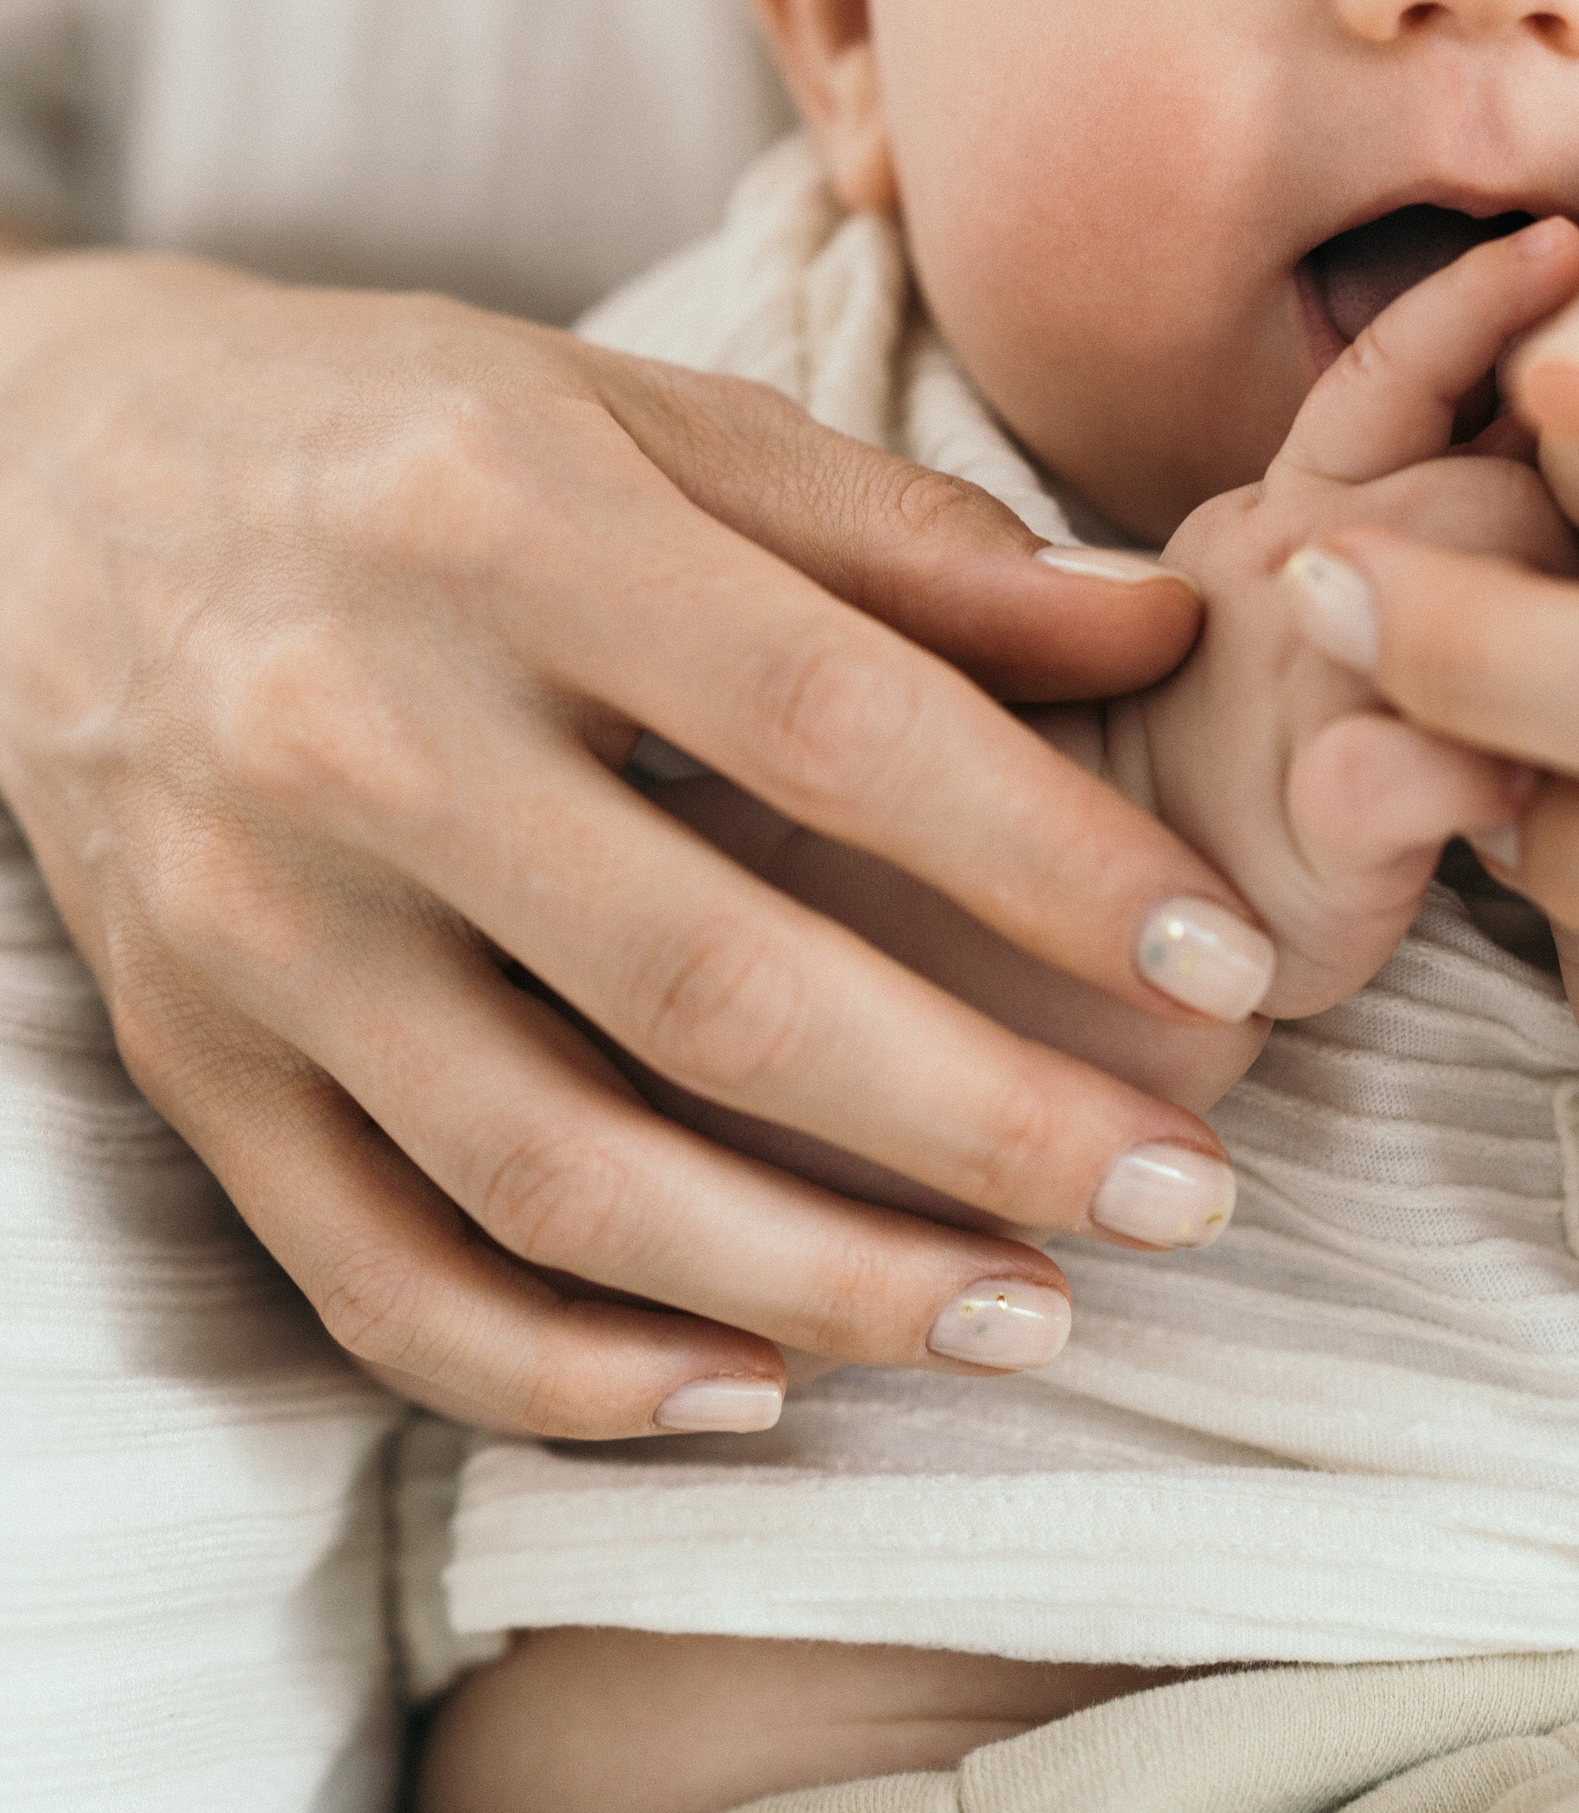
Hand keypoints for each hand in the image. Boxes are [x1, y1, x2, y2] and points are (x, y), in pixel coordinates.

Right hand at [0, 250, 1277, 1433]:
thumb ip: (903, 538)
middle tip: (1187, 1197)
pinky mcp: (191, 1060)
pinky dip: (568, 1372)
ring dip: (816, 1283)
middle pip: (711, 987)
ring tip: (1026, 1319)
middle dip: (983, 1119)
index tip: (1227, 963)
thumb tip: (1162, 626)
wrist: (54, 481)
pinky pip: (379, 1275)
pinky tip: (754, 1394)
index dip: (1049, 861)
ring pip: (555, 1175)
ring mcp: (255, 922)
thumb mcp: (645, 418)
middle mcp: (358, 729)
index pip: (833, 719)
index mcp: (506, 524)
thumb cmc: (409, 436)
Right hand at [1134, 216, 1578, 1015]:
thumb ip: (1470, 483)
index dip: (1508, 302)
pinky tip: (1561, 779)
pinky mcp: (1304, 830)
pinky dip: (1493, 767)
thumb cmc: (1289, 752)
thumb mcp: (1360, 579)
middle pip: (1488, 476)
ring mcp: (1291, 689)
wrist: (1118, 925)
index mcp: (1306, 494)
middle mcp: (1290, 561)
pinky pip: (1404, 767)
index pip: (1413, 361)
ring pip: (1454, 590)